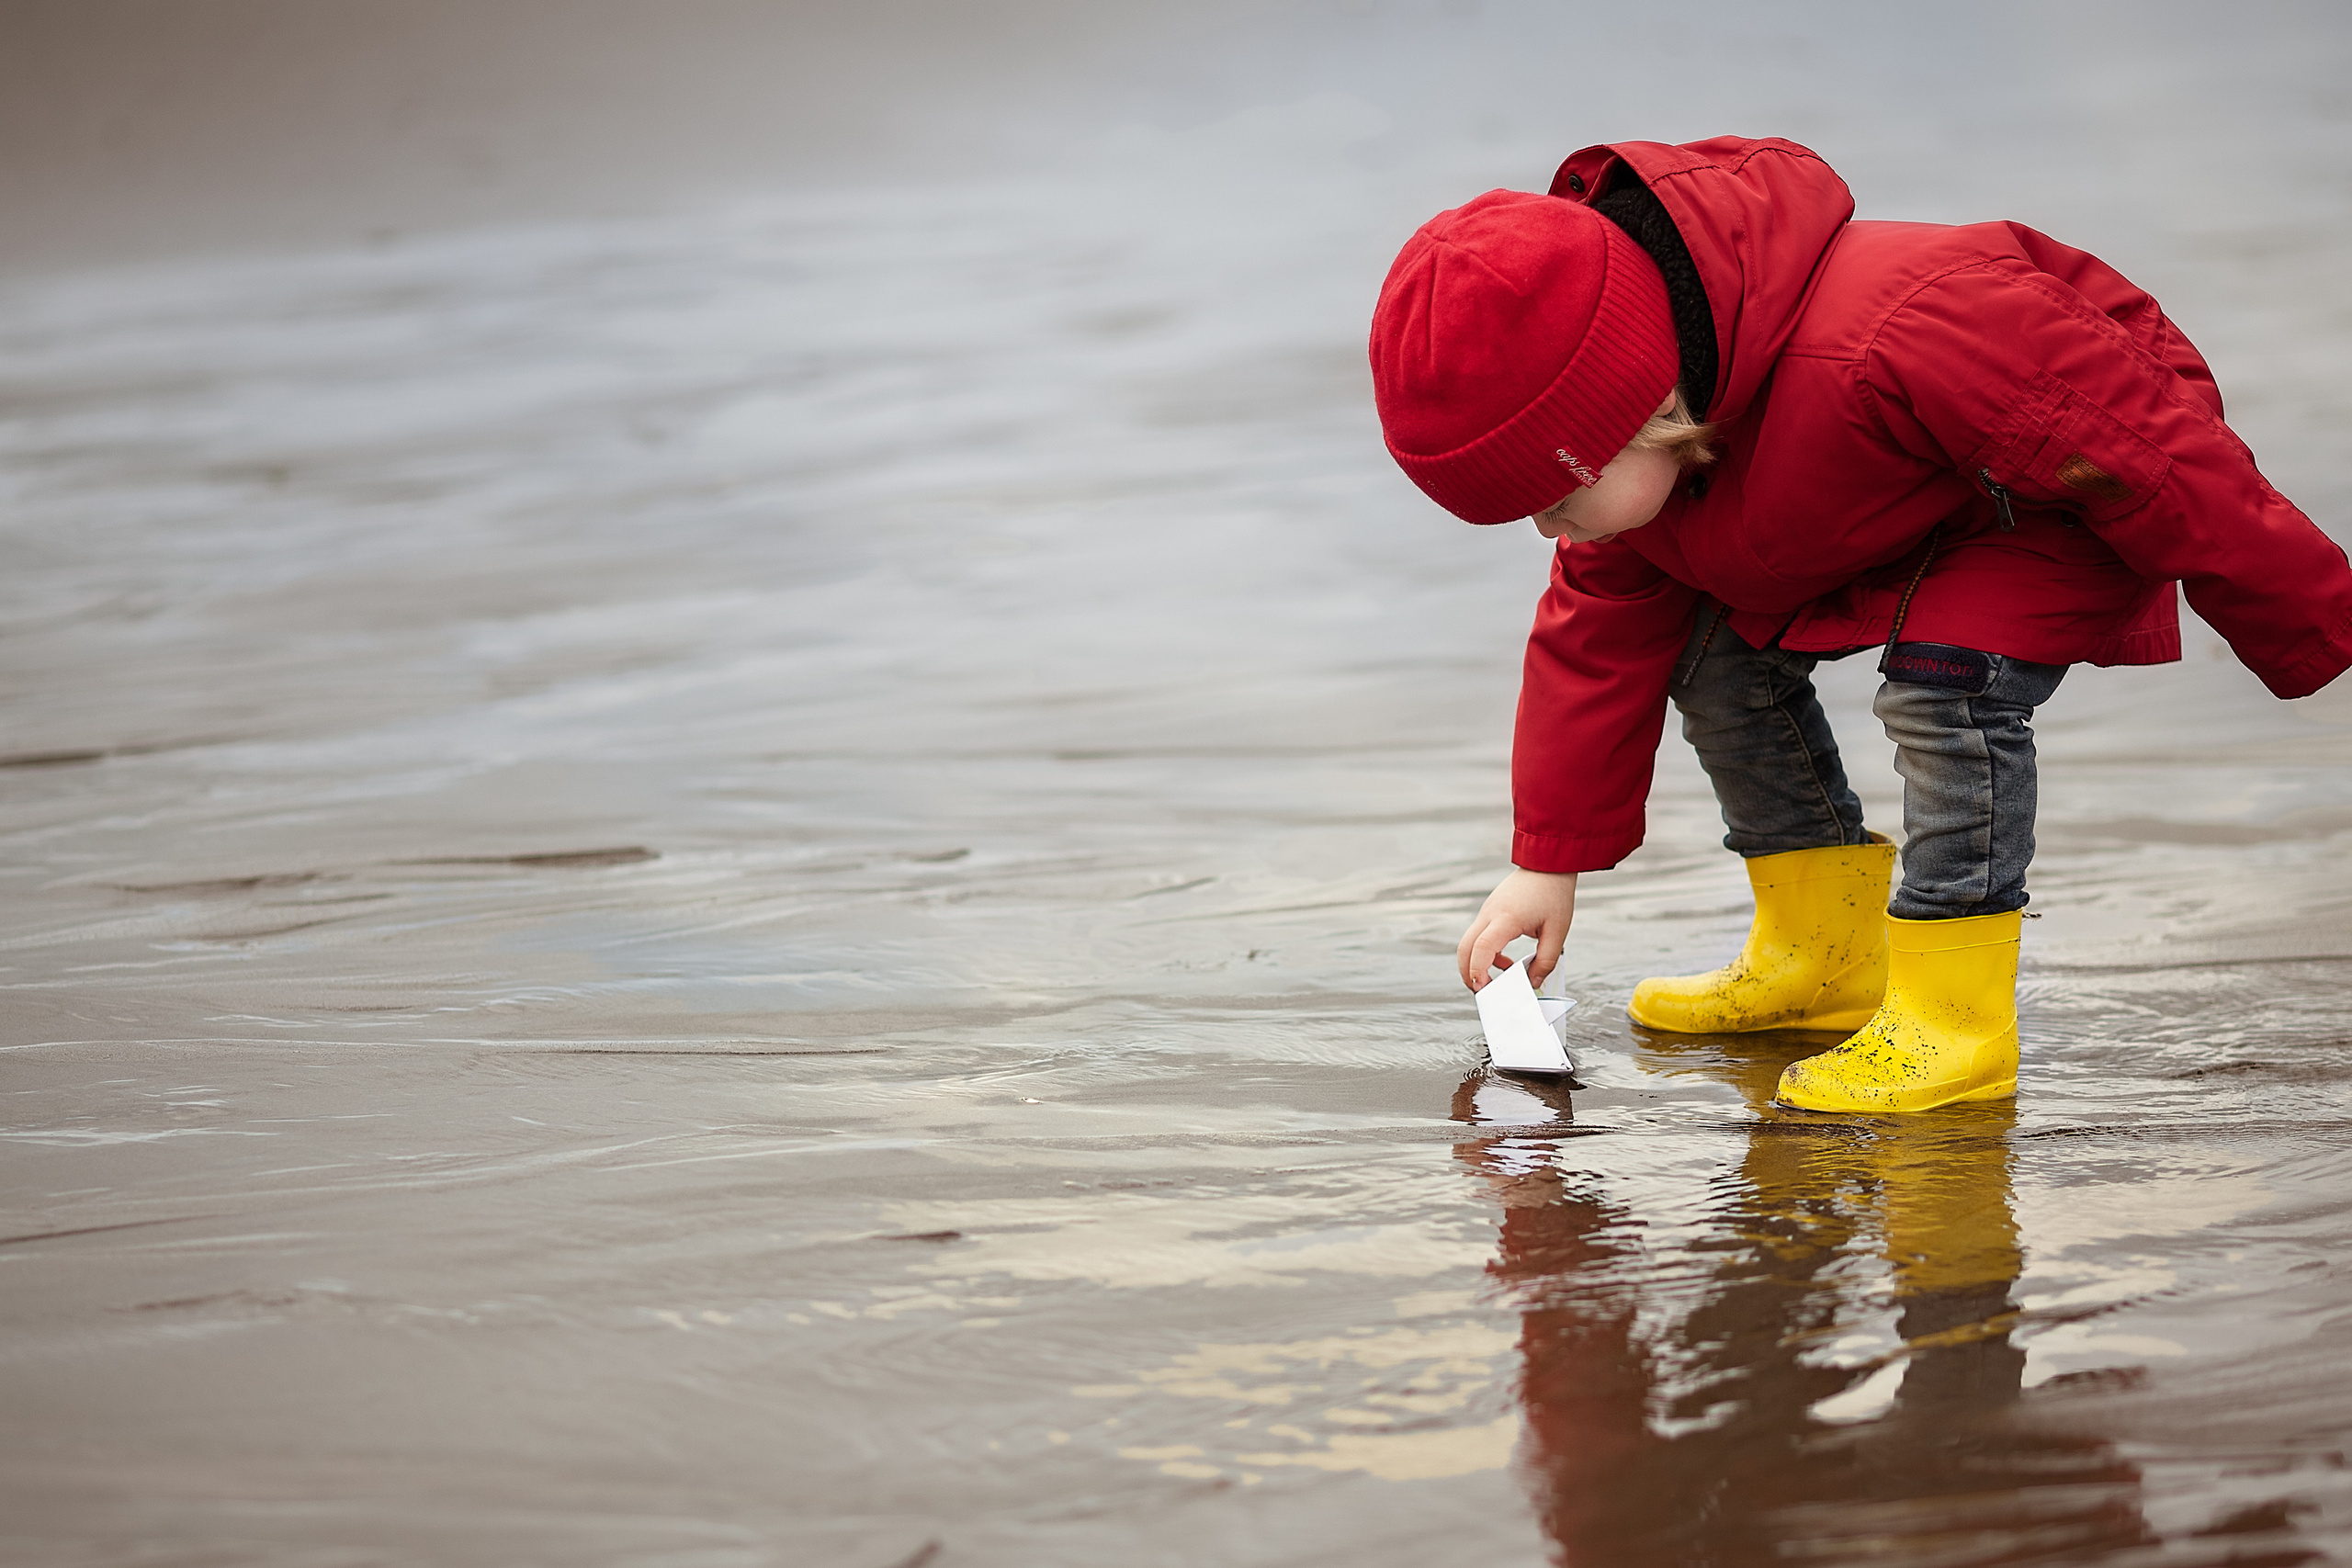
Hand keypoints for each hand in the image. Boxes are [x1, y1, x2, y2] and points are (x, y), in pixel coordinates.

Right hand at [1457, 869, 1577, 991]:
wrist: (1548, 865)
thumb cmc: (1554, 894)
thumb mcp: (1557, 932)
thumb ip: (1546, 961)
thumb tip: (1533, 983)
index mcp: (1506, 918)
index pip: (1481, 947)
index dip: (1478, 970)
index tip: (1482, 988)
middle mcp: (1490, 914)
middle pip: (1464, 948)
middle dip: (1468, 973)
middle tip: (1481, 992)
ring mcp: (1486, 911)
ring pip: (1468, 943)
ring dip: (1476, 964)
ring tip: (1494, 981)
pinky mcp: (1489, 912)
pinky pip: (1478, 936)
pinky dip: (1484, 953)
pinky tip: (1504, 962)